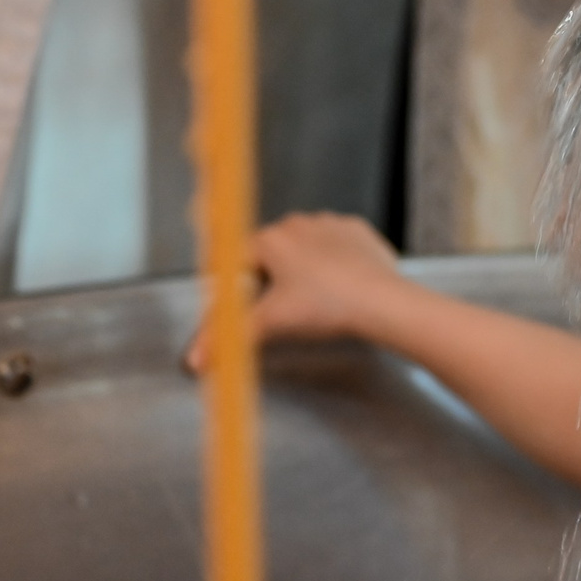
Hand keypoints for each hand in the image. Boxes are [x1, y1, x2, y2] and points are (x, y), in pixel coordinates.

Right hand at [184, 211, 407, 371]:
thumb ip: (229, 336)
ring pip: (304, 249)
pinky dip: (334, 264)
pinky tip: (339, 285)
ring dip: (302, 270)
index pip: (237, 263)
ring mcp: (330, 223)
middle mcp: (298, 222)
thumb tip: (198, 357)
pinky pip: (336, 246)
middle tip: (283, 308)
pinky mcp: (358, 230)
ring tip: (314, 299)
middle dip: (271, 280)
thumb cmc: (327, 306)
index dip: (237, 289)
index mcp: (271, 239)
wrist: (382, 302)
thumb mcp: (272, 322)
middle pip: (270, 254)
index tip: (243, 307)